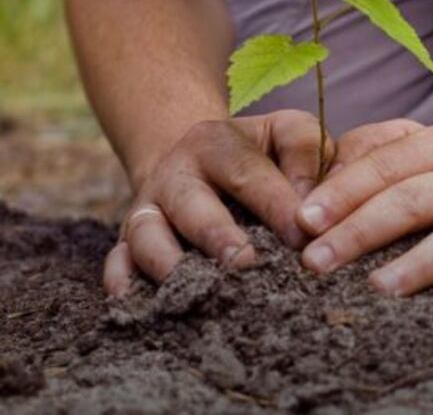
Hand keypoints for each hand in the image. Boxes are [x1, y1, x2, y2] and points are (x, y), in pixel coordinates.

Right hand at [103, 110, 333, 295]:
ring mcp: (147, 209)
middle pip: (192, 206)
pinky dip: (123, 282)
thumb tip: (310, 207)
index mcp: (217, 143)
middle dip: (218, 237)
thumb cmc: (260, 153)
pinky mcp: (128, 240)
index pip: (247, 172)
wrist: (197, 157)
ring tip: (201, 292)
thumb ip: (305, 153)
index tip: (303, 236)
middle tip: (247, 264)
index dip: (275, 204)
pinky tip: (142, 304)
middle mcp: (176, 174)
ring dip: (170, 265)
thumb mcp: (285, 133)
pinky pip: (116, 262)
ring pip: (147, 235)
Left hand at [295, 120, 432, 301]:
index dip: (342, 191)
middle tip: (315, 261)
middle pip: (410, 201)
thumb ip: (375, 154)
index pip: (384, 165)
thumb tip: (314, 182)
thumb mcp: (428, 149)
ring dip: (415, 266)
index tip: (303, 219)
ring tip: (376, 288)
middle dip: (359, 231)